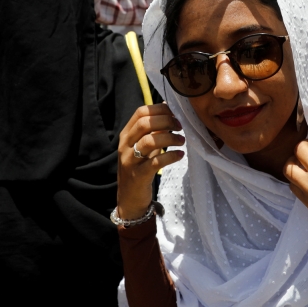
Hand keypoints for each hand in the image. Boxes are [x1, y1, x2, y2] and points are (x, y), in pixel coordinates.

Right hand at [117, 104, 185, 219]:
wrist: (130, 198)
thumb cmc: (140, 168)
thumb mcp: (145, 146)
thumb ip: (154, 129)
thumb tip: (169, 108)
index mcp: (126, 134)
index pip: (140, 112)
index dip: (160, 109)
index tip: (175, 113)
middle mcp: (125, 145)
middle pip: (145, 123)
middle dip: (166, 121)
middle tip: (180, 127)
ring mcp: (130, 160)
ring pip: (149, 141)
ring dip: (170, 138)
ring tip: (182, 141)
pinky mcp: (139, 175)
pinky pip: (156, 162)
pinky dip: (171, 156)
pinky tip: (180, 155)